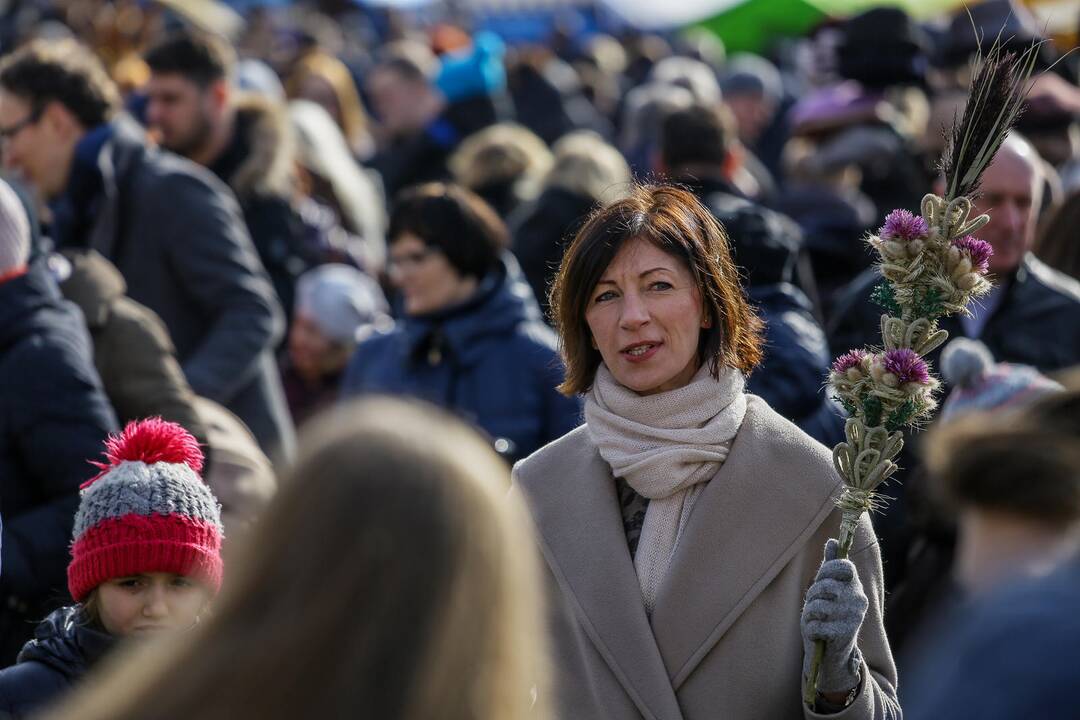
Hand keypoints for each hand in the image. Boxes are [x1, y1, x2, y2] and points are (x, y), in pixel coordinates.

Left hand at [801, 539, 867, 695]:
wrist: (833, 651)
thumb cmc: (828, 614)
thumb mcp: (828, 588)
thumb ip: (830, 565)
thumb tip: (832, 540)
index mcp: (856, 587)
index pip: (843, 567)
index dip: (827, 570)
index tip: (821, 578)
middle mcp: (859, 600)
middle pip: (825, 585)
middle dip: (813, 595)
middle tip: (816, 605)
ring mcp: (853, 618)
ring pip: (817, 606)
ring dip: (810, 614)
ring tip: (817, 620)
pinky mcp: (844, 635)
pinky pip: (814, 624)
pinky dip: (811, 629)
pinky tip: (818, 634)